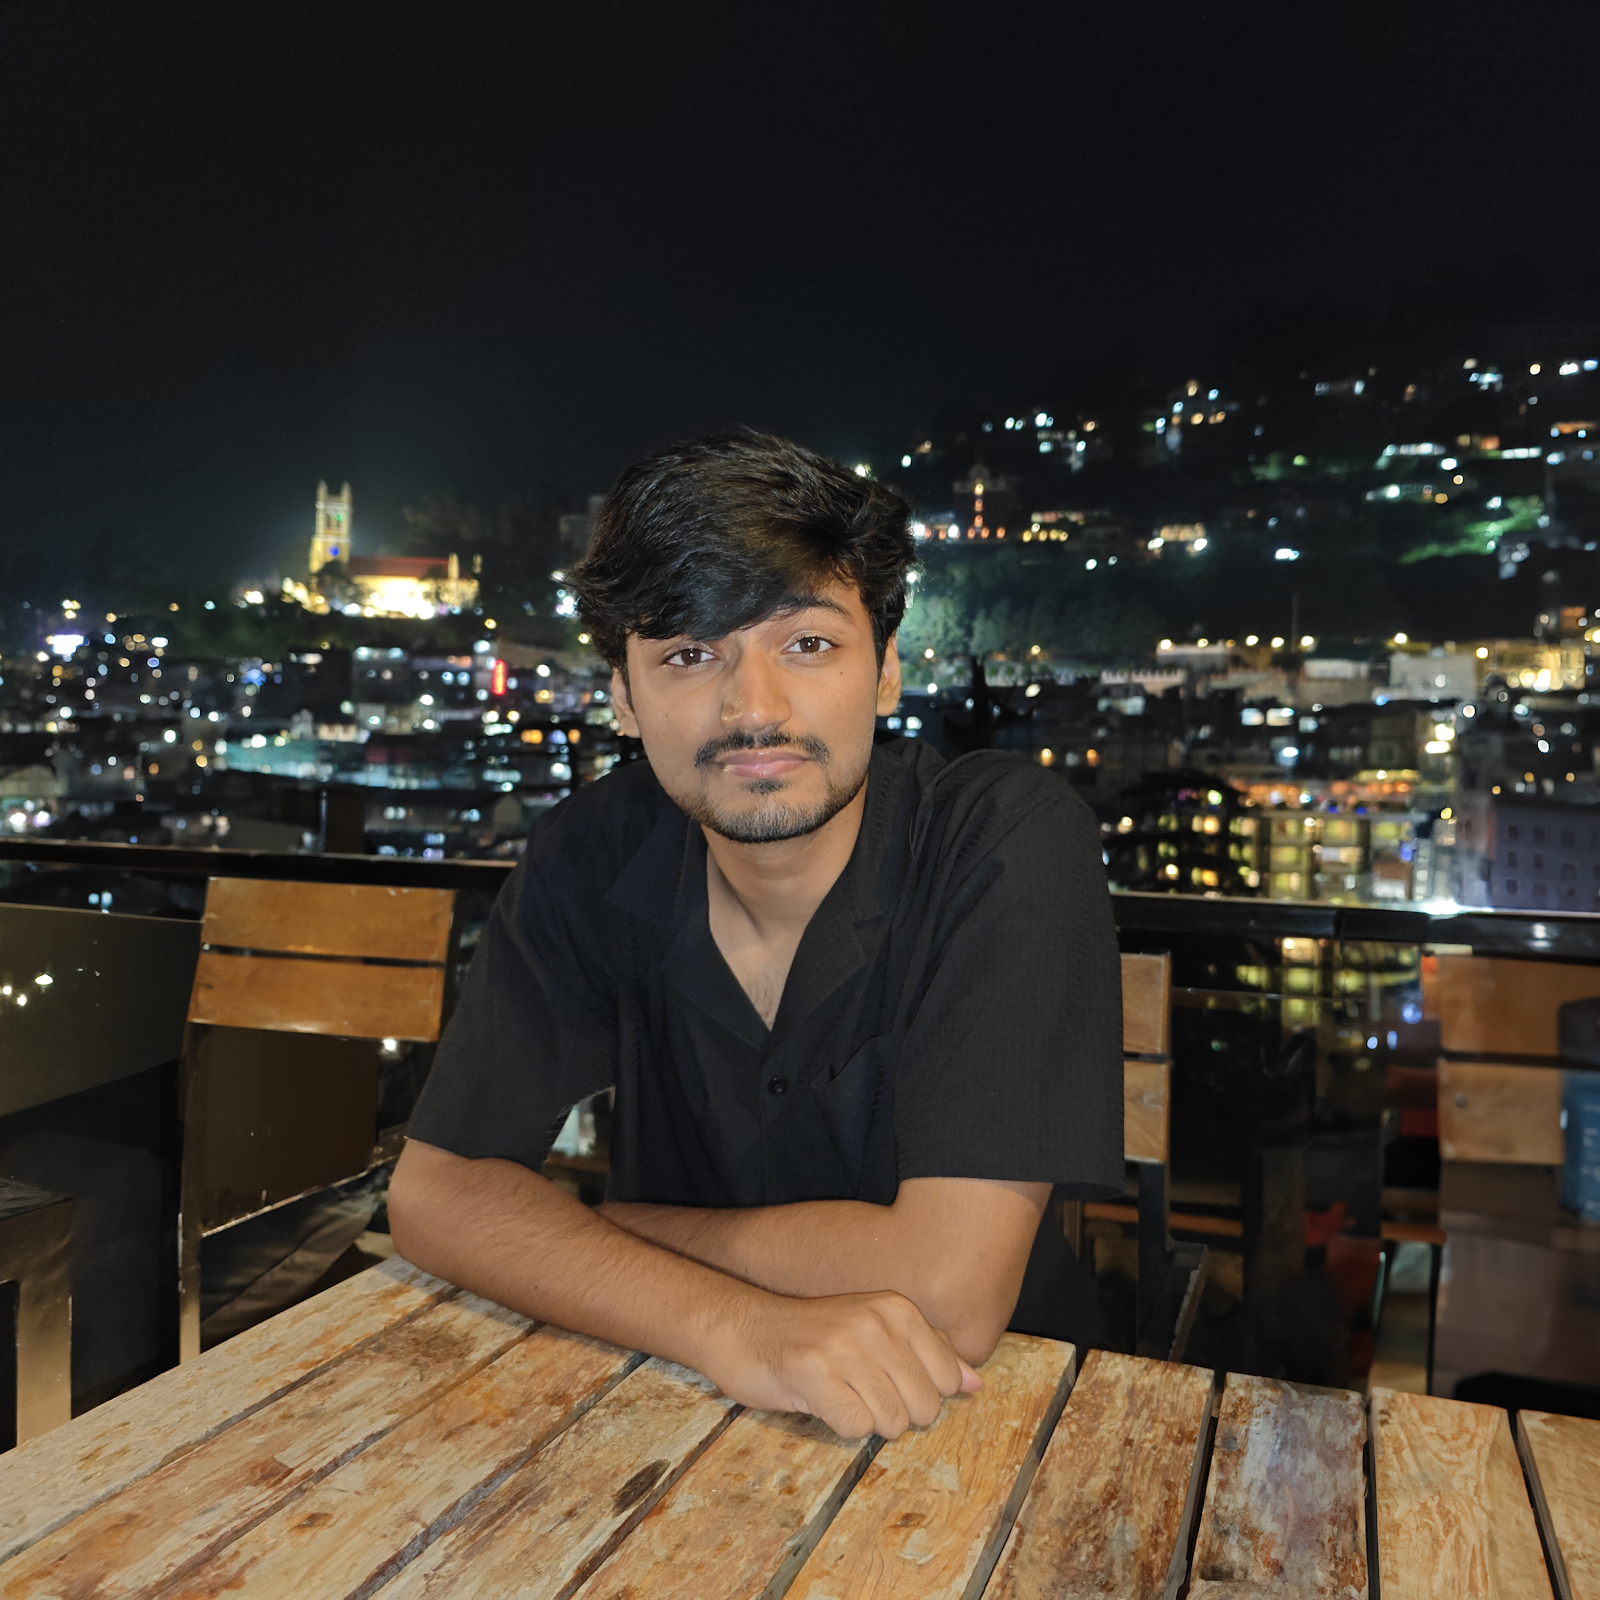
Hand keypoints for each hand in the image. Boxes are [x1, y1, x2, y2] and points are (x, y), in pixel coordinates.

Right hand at [704, 1289, 981, 1439]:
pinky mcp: (814, 1372)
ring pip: (892, 1423)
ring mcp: (845, 1346)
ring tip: (838, 1392)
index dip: (920, 1395)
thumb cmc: (813, 1336)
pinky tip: (818, 1398)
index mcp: (897, 1309)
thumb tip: (976, 1385)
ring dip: (864, 1419)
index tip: (886, 1381)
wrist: (741, 1327)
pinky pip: (854, 1428)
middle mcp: (876, 1322)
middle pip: (924, 1409)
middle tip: (858, 1391)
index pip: (947, 1380)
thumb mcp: (874, 1330)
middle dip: (894, 1413)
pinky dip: (837, 1424)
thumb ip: (926, 1354)